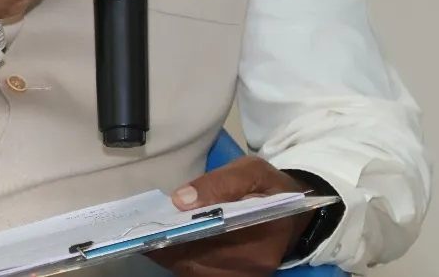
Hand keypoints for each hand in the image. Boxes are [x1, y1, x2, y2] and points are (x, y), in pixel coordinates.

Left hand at [147, 156, 311, 276]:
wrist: (292, 216)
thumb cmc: (271, 188)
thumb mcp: (252, 171)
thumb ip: (220, 182)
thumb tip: (181, 200)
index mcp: (264, 230)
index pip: (215, 232)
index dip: (181, 228)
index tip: (156, 219)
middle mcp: (256, 262)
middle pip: (200, 257)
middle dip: (170, 242)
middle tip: (146, 226)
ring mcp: (246, 276)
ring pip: (194, 270)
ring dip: (171, 253)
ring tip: (153, 234)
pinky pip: (198, 275)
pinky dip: (180, 260)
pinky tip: (168, 244)